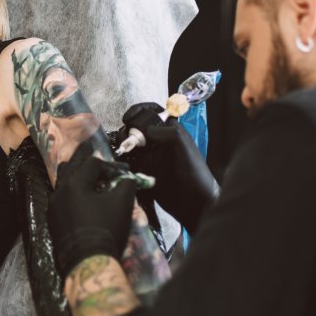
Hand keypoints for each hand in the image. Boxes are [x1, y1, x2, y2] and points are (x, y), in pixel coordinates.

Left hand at [48, 156, 136, 278]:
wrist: (88, 263)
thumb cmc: (106, 229)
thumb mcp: (122, 203)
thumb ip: (126, 184)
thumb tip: (127, 179)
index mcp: (74, 183)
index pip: (93, 164)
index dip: (111, 166)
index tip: (125, 173)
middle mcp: (58, 192)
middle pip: (73, 170)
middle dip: (88, 166)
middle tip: (98, 160)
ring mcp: (53, 208)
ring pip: (64, 186)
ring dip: (78, 180)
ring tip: (86, 177)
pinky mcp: (53, 222)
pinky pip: (62, 201)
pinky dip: (73, 196)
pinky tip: (81, 202)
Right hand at [119, 103, 218, 231]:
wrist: (192, 203)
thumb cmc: (194, 173)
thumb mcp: (182, 146)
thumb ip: (166, 132)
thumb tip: (144, 130)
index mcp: (170, 132)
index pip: (152, 113)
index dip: (140, 111)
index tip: (129, 117)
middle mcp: (158, 142)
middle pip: (136, 128)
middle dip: (128, 129)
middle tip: (127, 138)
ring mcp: (149, 157)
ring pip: (129, 144)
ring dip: (123, 145)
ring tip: (123, 150)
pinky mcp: (142, 171)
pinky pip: (128, 162)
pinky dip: (122, 160)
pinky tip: (121, 161)